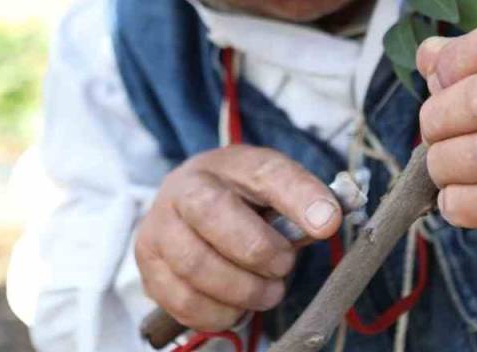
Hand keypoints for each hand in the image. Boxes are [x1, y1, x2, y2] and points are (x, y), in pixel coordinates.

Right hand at [134, 145, 342, 331]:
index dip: (299, 198)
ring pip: (196, 266)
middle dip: (259, 252)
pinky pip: (183, 301)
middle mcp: (183, 188)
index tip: (328, 224)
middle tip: (283, 268)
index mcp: (227, 163)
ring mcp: (158, 227)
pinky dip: (218, 313)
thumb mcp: (276, 192)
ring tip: (265, 292)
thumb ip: (304, 204)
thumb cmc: (244, 204)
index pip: (266, 171)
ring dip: (242, 291)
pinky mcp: (148, 267)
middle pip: (214, 216)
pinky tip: (236, 306)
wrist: (191, 209)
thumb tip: (327, 221)